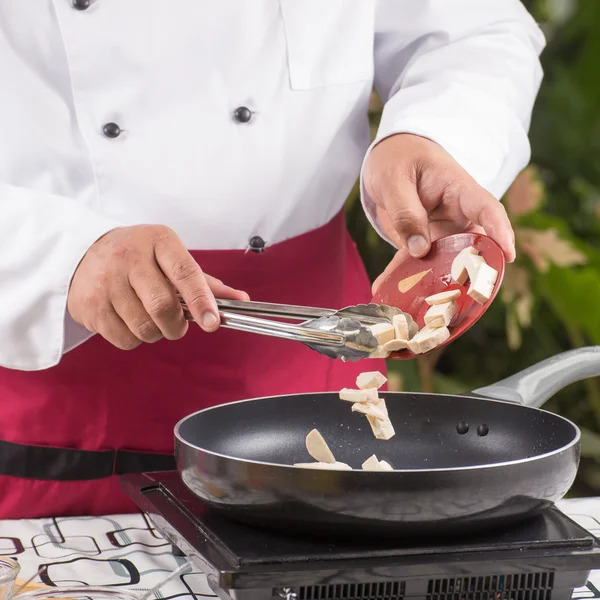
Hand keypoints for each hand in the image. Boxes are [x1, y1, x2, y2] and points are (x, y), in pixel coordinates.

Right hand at [67, 225, 248, 349]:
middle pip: (163, 306)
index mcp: (158, 241)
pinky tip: (129, 321)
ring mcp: (105, 281)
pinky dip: (135, 339)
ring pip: (144, 328)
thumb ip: (206, 282)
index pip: (185, 273)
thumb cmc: (139, 257)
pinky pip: (124, 339)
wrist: (82, 253)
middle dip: (177, 326)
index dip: (202, 301)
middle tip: (177, 326)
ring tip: (149, 318)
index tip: (212, 323)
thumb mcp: (171, 258)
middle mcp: (129, 257)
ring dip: (156, 333)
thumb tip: (242, 301)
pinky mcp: (89, 306)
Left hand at [363, 134, 515, 291]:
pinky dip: (404, 278)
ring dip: (434, 284)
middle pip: (474, 246)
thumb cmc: (397, 158)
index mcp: (458, 188)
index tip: (508, 255)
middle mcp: (457, 214)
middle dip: (471, 273)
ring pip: (447, 262)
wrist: (389, 157)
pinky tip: (386, 290)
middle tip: (461, 299)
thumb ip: (406, 212)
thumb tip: (419, 250)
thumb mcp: (394, 179)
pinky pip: (418, 263)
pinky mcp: (425, 242)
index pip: (486, 209)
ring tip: (419, 305)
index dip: (500, 232)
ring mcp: (442, 231)